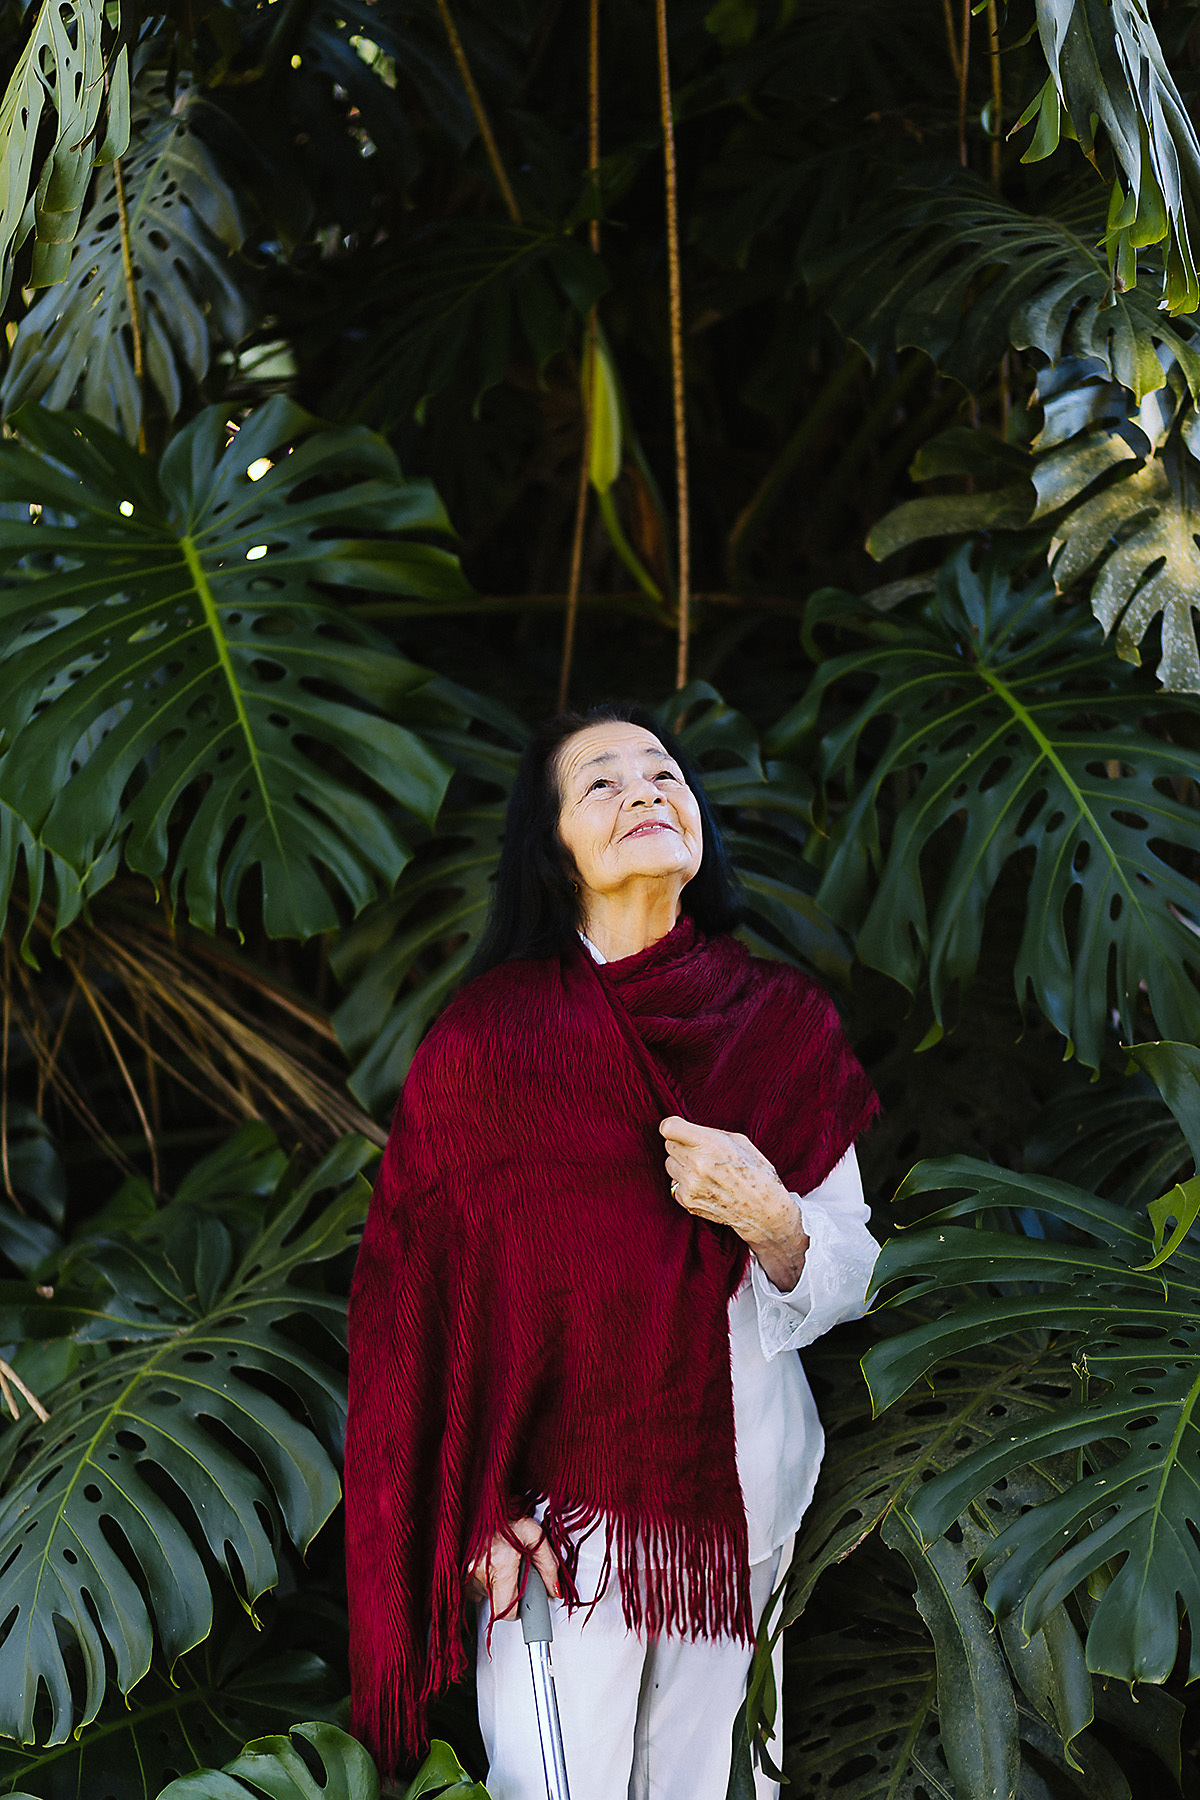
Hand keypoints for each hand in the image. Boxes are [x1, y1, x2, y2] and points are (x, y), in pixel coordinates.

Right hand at [463, 1515, 560, 1618]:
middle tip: (512, 1571)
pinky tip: (486, 1560)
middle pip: (495, 1602)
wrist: (481, 1497)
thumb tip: (554, 1590)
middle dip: (506, 1592)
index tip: (522, 1602)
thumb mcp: (535, 1534)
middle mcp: (478, 1571)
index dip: (516, 1610)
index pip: (505, 1611)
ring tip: (498, 1560)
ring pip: (481, 1593)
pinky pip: (469, 1584)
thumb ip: (548, 1564)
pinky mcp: (455, 1567)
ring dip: (492, 1583)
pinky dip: (479, 1577)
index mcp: (500, 1565)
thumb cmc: (505, 1512)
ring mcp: (463, 1570)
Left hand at [660, 1115, 809, 1291]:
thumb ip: (708, 1133)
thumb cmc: (755, 1171)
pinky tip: (705, 1185)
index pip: (669, 1128)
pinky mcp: (687, 1201)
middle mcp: (696, 1165)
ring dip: (682, 1164)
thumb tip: (687, 1131)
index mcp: (709, 1144)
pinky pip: (674, 1184)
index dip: (672, 1127)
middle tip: (701, 1151)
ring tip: (704, 1169)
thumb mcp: (738, 1141)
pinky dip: (685, 1183)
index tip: (678, 1130)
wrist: (763, 1209)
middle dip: (682, 1145)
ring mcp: (690, 1185)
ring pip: (669, 1164)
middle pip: (669, 1145)